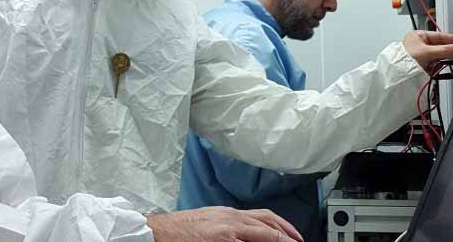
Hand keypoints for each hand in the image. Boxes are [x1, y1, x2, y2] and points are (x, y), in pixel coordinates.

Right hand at [147, 206, 303, 241]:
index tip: (294, 237)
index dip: (284, 228)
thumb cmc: (180, 230)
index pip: (265, 218)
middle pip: (269, 226)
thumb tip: (249, 233)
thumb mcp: (210, 221)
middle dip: (288, 237)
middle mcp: (231, 220)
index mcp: (230, 215)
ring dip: (279, 241)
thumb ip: (230, 226)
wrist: (158, 232)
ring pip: (263, 234)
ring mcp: (226, 232)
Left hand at [402, 31, 452, 72]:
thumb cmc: (403, 60)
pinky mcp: (425, 65)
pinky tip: (451, 63)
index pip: (440, 36)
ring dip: (450, 57)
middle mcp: (421, 44)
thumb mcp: (427, 52)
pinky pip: (438, 63)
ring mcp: (424, 55)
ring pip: (441, 55)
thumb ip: (445, 50)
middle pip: (442, 45)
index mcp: (419, 36)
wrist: (396, 74)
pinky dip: (445, 63)